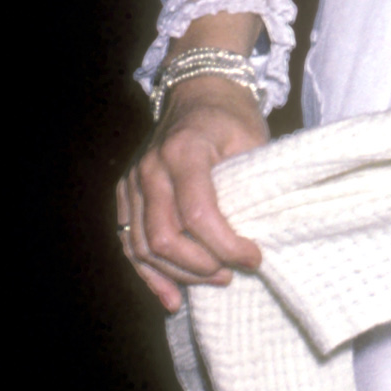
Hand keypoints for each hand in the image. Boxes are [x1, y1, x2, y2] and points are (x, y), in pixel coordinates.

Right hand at [116, 77, 269, 315]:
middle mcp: (150, 168)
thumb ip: (252, 187)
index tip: (255, 256)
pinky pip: (129, 243)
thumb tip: (263, 238)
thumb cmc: (232, 119)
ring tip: (216, 279)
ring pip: (143, 246)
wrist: (200, 93)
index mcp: (183, 152)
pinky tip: (172, 297)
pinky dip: (149, 274)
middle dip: (201, 266)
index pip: (198, 215)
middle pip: (164, 238)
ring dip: (180, 274)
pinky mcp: (126, 194)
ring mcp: (133, 182)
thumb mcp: (254, 143)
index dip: (227, 246)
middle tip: (233, 271)